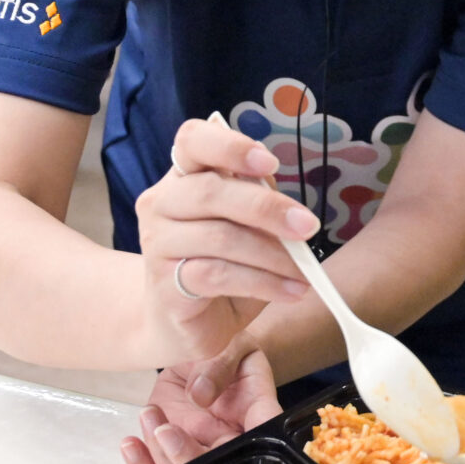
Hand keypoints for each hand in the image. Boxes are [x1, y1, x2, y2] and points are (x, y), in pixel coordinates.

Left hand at [118, 343, 281, 463]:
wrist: (205, 352)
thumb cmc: (228, 347)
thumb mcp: (231, 344)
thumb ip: (220, 364)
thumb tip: (199, 395)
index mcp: (258, 414)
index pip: (264, 439)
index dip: (252, 454)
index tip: (225, 442)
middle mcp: (232, 440)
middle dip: (187, 459)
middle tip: (167, 431)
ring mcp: (202, 447)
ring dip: (161, 456)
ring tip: (149, 416)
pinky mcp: (173, 445)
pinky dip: (142, 463)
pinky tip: (130, 445)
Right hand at [134, 118, 316, 365]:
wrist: (186, 323)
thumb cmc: (223, 264)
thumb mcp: (247, 227)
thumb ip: (258, 203)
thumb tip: (287, 203)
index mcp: (182, 176)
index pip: (192, 140)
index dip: (230, 146)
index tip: (271, 164)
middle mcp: (161, 203)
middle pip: (211, 191)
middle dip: (267, 208)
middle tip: (307, 227)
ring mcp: (156, 244)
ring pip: (220, 237)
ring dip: (273, 255)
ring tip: (305, 272)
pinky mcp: (164, 284)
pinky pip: (219, 275)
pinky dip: (264, 283)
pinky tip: (291, 291)